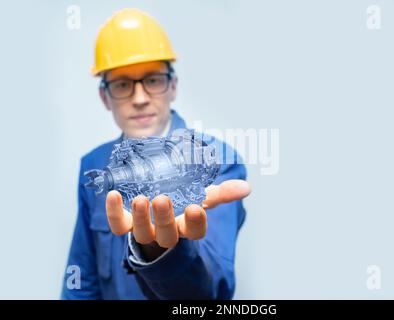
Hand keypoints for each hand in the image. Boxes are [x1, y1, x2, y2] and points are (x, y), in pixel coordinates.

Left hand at [105, 180, 250, 257]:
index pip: (195, 231)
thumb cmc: (183, 202)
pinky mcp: (125, 224)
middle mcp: (166, 232)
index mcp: (187, 226)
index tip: (196, 208)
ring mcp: (144, 230)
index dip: (195, 222)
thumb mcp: (204, 196)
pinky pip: (117, 225)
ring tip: (140, 198)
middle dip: (163, 218)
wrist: (158, 207)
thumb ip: (223, 192)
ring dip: (139, 217)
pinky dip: (112, 212)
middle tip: (162, 199)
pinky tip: (112, 195)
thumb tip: (247, 188)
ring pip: (140, 232)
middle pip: (165, 234)